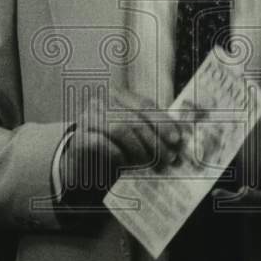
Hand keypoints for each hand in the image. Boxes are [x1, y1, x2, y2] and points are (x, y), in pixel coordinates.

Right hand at [59, 87, 183, 206]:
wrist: (85, 161)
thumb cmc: (116, 145)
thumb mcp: (136, 134)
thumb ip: (154, 130)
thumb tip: (181, 139)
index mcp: (119, 96)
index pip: (145, 104)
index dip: (163, 122)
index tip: (177, 140)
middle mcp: (102, 102)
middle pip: (134, 117)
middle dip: (155, 140)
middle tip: (168, 158)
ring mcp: (89, 118)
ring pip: (119, 129)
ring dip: (139, 149)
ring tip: (150, 164)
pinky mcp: (80, 137)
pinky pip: (101, 143)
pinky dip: (118, 154)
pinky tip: (125, 163)